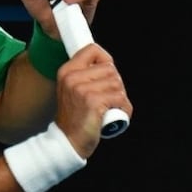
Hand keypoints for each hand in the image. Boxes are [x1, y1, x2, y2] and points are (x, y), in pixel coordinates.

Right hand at [53, 43, 131, 158]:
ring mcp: (82, 89)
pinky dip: (124, 108)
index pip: (92, 50)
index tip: (107, 74)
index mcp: (66, 71)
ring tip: (112, 108)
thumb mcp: (71, 91)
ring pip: (117, 83)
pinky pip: (120, 98)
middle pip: (110, 68)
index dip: (105, 60)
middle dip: (115, 84)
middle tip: (109, 99)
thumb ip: (85, 76)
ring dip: (120, 98)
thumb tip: (108, 66)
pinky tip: (116, 116)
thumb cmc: (73, 118)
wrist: (67, 141)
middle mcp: (72, 77)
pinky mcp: (94, 101)